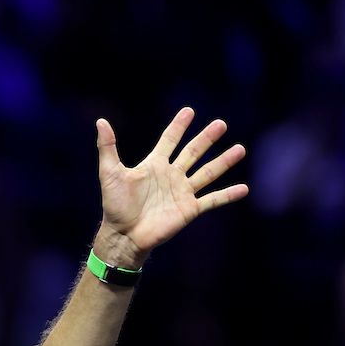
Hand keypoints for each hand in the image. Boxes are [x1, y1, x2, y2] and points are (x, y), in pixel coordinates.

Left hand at [95, 107, 247, 267]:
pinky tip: (244, 188)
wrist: (123, 235)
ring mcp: (182, 192)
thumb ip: (107, 147)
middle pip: (193, 152)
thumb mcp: (109, 172)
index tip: (189, 111)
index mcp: (154, 165)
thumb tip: (100, 122)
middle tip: (221, 124)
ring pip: (208, 172)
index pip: (169, 141)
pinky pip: (213, 200)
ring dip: (224, 161)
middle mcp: (171, 176)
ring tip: (240, 149)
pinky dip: (228, 195)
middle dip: (206, 138)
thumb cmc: (114, 205)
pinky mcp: (189, 209)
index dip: (178, 127)